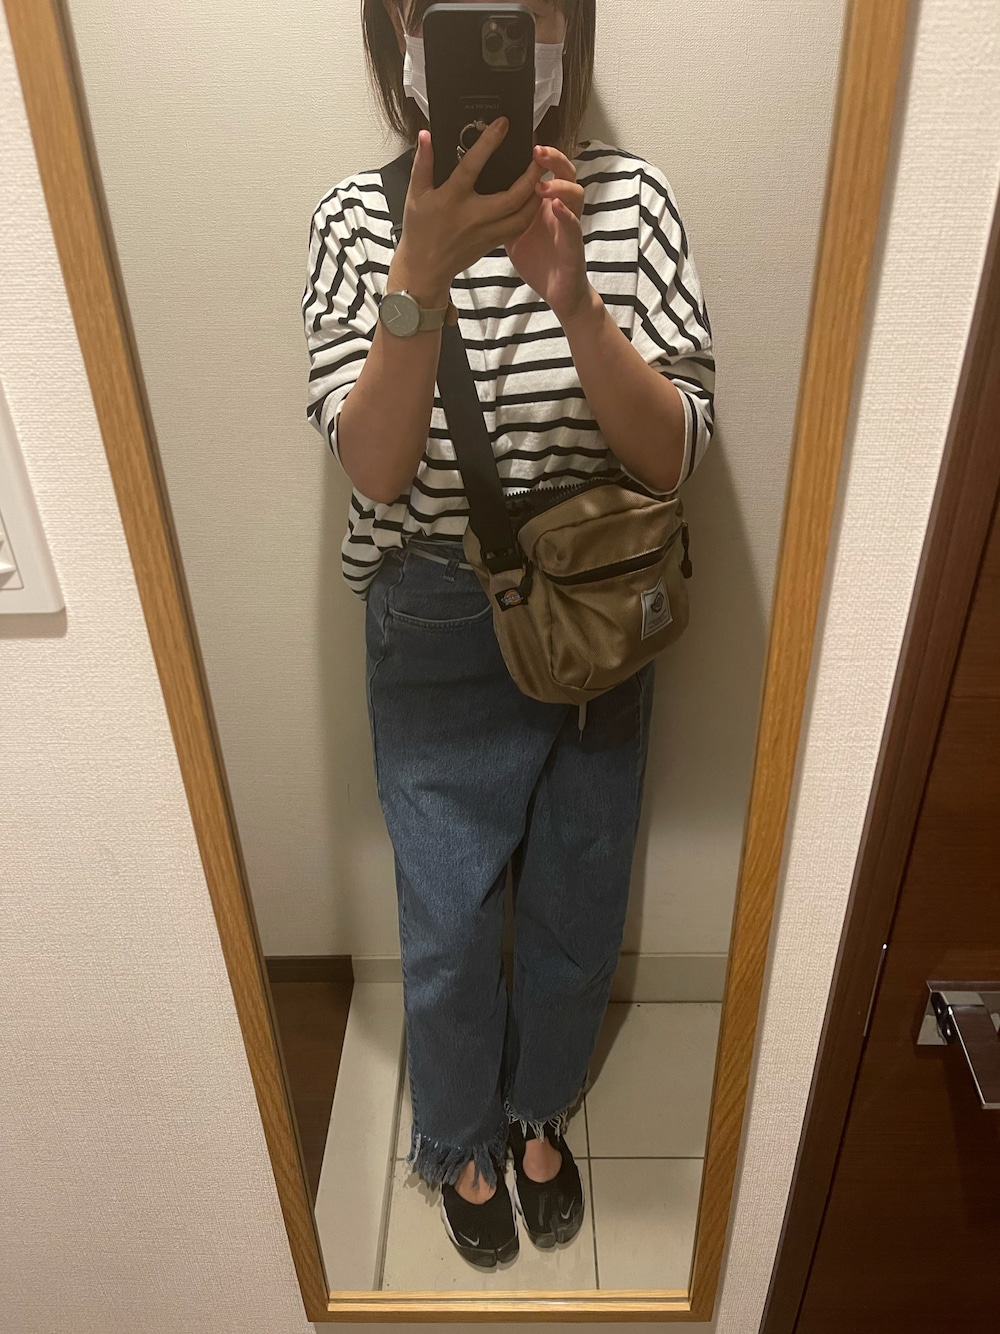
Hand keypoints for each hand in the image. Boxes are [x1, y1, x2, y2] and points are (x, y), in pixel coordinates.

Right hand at [391, 123, 544, 305]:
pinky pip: (518, 228)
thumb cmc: (419, 230)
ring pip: (521, 216)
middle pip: (512, 197)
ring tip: (545, 176)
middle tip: (541, 156)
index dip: (488, 143)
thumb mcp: (415, 194)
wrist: (425, 268)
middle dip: (530, 176)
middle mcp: (473, 217)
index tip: (503, 124)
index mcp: (452, 199)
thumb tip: (427, 135)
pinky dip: (530, 213)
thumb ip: (423, 163)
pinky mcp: (493, 243)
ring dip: (536, 196)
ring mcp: (486, 232)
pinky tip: (536, 199)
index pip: (472, 167)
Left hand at [505, 145, 591, 322]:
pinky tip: (555, 206)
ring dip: (560, 184)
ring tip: (541, 181)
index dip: (540, 154)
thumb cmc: (537, 260)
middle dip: (553, 159)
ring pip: (575, 195)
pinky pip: (573, 226)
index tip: (525, 139)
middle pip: (565, 173)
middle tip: (536, 149)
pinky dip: (566, 215)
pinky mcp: (575, 246)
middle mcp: (562, 208)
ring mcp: (570, 225)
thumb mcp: (515, 229)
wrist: (559, 293)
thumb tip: (478, 186)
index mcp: (547, 203)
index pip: (547, 170)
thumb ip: (503, 208)